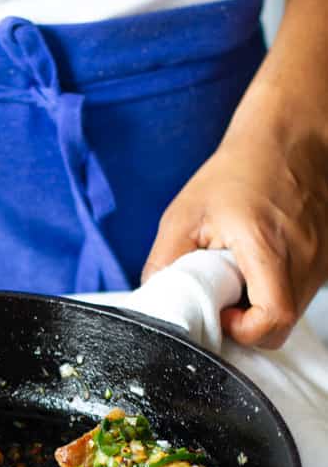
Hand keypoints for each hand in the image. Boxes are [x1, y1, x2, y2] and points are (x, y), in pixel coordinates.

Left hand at [142, 107, 327, 348]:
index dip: (244, 331)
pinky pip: (302, 292)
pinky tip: (260, 267)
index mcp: (269, 247)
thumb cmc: (237, 170)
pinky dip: (278, 291)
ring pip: (293, 311)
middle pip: (282, 325)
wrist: (289, 135)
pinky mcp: (327, 258)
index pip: (272, 320)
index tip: (222, 314)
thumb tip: (156, 303)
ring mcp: (322, 259)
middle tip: (225, 299)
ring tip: (241, 275)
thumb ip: (164, 264)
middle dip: (249, 324)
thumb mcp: (184, 215)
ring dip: (263, 307)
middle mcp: (305, 257)